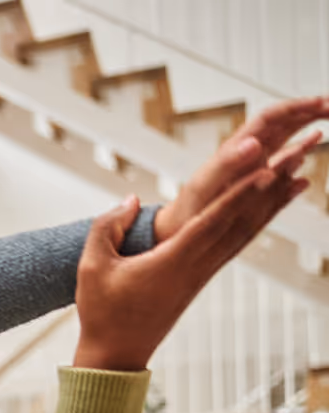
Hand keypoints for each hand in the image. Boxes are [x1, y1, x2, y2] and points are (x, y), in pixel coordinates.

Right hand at [75, 165, 307, 371]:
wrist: (114, 356)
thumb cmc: (101, 314)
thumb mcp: (91, 267)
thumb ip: (108, 227)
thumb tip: (130, 200)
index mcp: (172, 263)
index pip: (213, 221)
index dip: (240, 194)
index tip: (267, 168)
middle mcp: (195, 269)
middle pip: (241, 223)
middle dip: (269, 189)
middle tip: (297, 157)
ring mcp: (200, 277)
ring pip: (244, 234)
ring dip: (271, 204)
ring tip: (297, 177)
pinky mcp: (198, 281)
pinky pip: (234, 246)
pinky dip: (255, 224)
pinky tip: (266, 210)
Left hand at [154, 95, 327, 242]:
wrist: (177, 231)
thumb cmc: (186, 210)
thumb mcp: (204, 185)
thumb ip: (228, 164)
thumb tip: (253, 142)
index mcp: (236, 150)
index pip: (270, 118)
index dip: (296, 107)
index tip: (321, 103)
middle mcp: (245, 156)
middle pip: (281, 123)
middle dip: (308, 112)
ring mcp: (251, 170)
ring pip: (284, 141)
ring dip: (306, 130)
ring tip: (327, 123)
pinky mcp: (254, 186)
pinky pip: (280, 166)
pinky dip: (298, 158)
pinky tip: (310, 156)